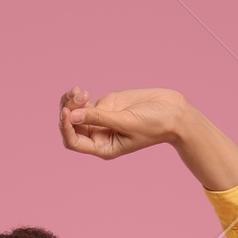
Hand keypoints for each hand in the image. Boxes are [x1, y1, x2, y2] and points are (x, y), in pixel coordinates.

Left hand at [58, 89, 237, 191]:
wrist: (172, 112)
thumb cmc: (154, 123)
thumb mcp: (126, 121)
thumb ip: (100, 118)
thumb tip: (72, 114)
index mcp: (103, 148)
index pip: (74, 142)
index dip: (66, 128)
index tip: (67, 111)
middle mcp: (99, 136)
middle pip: (70, 126)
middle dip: (68, 110)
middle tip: (78, 94)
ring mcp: (101, 120)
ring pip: (74, 112)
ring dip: (71, 101)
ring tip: (79, 90)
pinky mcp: (106, 105)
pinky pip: (83, 103)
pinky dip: (78, 96)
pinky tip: (81, 90)